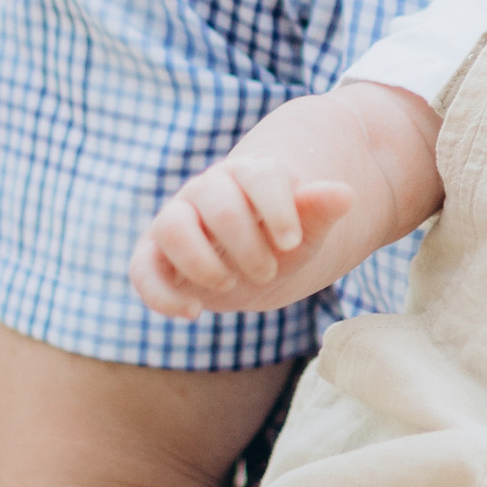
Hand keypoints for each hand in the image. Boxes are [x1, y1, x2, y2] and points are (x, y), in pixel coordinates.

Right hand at [127, 82, 441, 322]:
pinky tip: (192, 313)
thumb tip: (345, 193)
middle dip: (245, 242)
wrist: (252, 267)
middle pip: (215, 199)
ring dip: (203, 261)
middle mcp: (207, 190)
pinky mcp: (153, 257)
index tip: (291, 242)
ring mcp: (175, 220)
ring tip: (230, 285)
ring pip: (172, 225)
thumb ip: (319, 212)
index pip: (259, 174)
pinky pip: (142, 269)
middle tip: (267, 271)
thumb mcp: (305, 234)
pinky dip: (161, 295)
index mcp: (249, 175)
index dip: (276, 207)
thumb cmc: (280, 245)